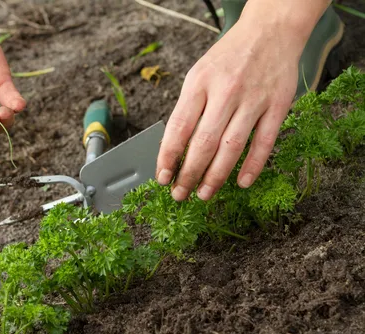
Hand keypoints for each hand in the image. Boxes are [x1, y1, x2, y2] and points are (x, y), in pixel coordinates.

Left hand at [155, 0, 329, 200]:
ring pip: (232, 146)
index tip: (162, 177)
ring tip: (204, 194)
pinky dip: (253, 165)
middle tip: (180, 194)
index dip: (168, 156)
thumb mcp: (199, 74)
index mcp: (200, 83)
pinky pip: (264, 141)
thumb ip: (189, 107)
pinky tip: (242, 183)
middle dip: (189, 173)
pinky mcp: (278, 105)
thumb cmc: (228, 56)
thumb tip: (174, 147)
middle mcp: (225, 91)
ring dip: (216, 176)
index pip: (179, 127)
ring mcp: (254, 99)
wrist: (270, 31)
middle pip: (204, 142)